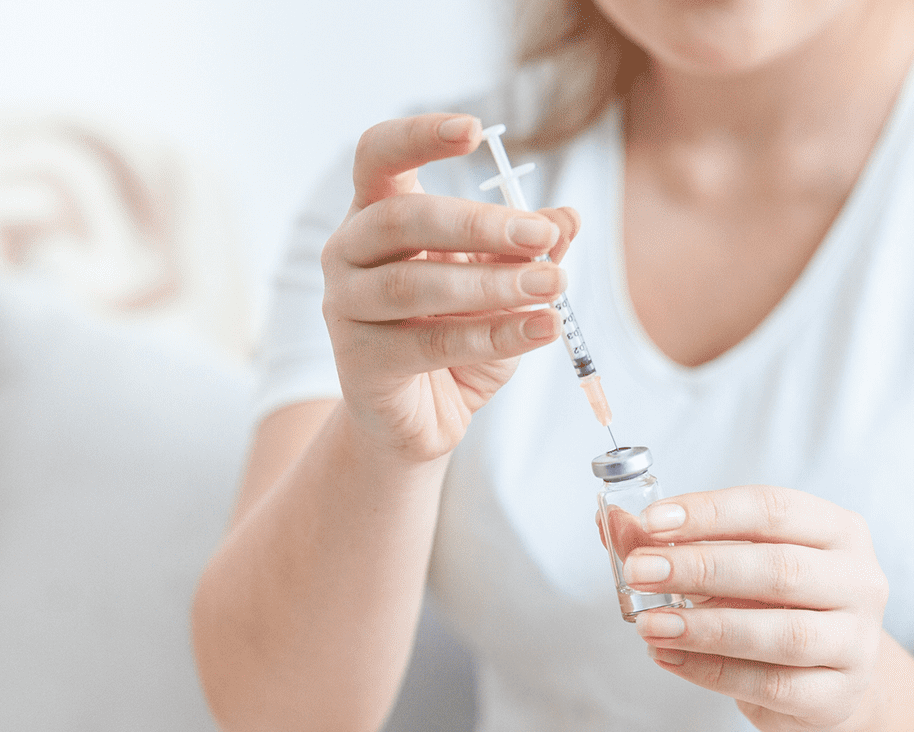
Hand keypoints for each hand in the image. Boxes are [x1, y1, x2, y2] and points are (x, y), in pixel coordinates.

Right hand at [321, 113, 580, 461]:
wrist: (421, 420)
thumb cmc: (454, 339)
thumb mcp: (499, 287)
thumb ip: (525, 251)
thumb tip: (567, 217)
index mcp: (376, 216)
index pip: (379, 156)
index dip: (418, 137)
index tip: (473, 130)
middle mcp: (348, 253)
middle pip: (404, 220)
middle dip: (480, 225)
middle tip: (543, 237)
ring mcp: (346, 308)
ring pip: (416, 287)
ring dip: (493, 284)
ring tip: (553, 286)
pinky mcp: (361, 363)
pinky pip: (432, 344)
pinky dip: (495, 335)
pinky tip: (542, 329)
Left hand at [625, 487, 888, 731]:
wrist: (823, 678)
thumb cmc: (770, 605)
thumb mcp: (728, 564)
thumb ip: (672, 543)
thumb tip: (612, 523)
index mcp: (838, 530)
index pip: (773, 509)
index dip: (710, 512)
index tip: (651, 521)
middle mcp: (860, 581)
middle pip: (779, 569)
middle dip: (700, 568)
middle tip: (639, 571)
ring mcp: (856, 643)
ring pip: (781, 634)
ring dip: (705, 627)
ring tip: (649, 624)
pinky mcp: (836, 696)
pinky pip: (771, 684)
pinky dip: (712, 671)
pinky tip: (669, 657)